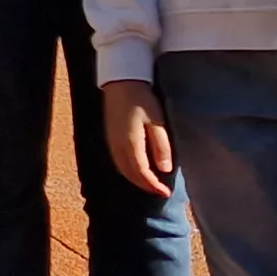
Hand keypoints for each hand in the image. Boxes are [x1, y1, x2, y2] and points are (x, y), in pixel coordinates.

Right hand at [101, 81, 174, 197]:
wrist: (121, 83)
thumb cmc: (142, 100)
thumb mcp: (157, 122)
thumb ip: (161, 146)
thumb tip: (164, 170)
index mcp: (131, 144)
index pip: (142, 173)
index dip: (154, 185)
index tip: (166, 193)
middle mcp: (118, 147)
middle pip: (130, 175)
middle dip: (145, 186)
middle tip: (160, 191)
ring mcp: (111, 143)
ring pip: (122, 170)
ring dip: (136, 180)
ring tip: (150, 183)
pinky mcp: (110, 138)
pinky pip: (118, 162)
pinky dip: (128, 171)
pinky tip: (137, 169)